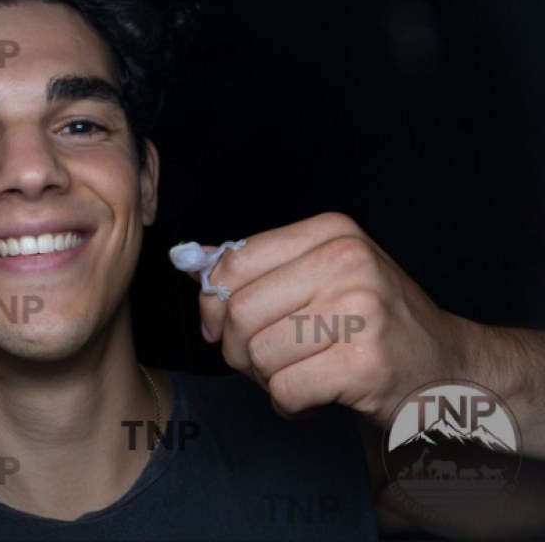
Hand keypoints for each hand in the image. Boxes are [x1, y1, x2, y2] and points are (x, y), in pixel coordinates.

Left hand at [183, 212, 473, 425]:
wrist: (448, 370)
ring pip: (257, 354)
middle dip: (239, 348)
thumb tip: (189, 261)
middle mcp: (347, 262)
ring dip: (267, 379)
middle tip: (268, 360)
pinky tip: (316, 396)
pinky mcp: (365, 364)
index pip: (233, 263)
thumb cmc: (374, 323)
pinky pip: (284, 390)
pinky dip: (290, 404)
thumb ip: (256, 267)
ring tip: (301, 374)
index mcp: (331, 232)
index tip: (220, 325)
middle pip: (239, 312)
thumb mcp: (321, 276)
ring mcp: (361, 311)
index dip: (213, 303)